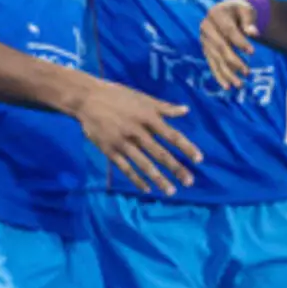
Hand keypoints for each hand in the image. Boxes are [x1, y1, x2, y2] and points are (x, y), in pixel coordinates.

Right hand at [75, 80, 202, 195]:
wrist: (87, 99)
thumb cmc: (118, 96)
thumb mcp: (143, 98)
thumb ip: (164, 107)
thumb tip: (186, 110)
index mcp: (148, 117)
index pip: (172, 135)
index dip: (186, 147)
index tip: (199, 159)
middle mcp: (137, 131)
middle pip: (160, 153)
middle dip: (176, 168)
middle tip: (189, 182)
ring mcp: (123, 142)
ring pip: (144, 164)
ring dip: (158, 179)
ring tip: (171, 191)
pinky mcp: (109, 150)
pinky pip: (125, 168)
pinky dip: (136, 179)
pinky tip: (146, 189)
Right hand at [200, 0, 258, 89]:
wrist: (229, 11)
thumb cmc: (240, 10)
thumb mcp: (246, 9)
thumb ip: (249, 21)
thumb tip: (253, 33)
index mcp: (215, 14)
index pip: (228, 30)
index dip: (240, 42)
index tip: (253, 52)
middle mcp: (206, 27)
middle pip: (220, 47)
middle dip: (234, 61)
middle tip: (248, 73)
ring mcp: (204, 40)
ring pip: (216, 59)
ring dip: (227, 73)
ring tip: (240, 85)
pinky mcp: (206, 50)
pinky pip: (212, 64)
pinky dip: (219, 76)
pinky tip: (227, 87)